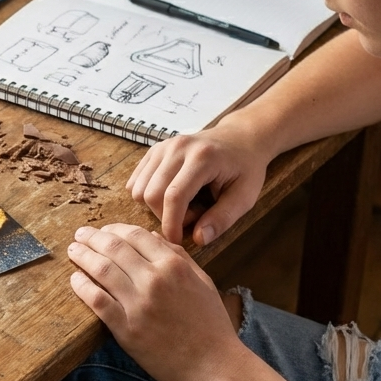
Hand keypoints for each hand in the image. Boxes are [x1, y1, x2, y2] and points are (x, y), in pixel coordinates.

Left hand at [68, 223, 245, 380]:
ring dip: (82, 257)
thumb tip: (152, 237)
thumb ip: (178, 256)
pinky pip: (96, 300)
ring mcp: (138, 304)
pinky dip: (82, 286)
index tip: (103, 230)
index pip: (135, 235)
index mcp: (174, 265)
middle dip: (92, 238)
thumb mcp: (202, 282)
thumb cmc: (210, 325)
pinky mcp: (125, 328)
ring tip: (73, 252)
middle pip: (113, 247)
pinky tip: (75, 279)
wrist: (213, 366)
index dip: (113, 229)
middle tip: (80, 234)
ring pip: (101, 269)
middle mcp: (154, 279)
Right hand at [127, 121, 269, 245]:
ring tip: (183, 204)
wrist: (239, 139)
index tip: (177, 241)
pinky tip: (170, 195)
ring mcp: (162, 147)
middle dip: (165, 216)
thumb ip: (222, 219)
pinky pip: (135, 182)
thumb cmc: (245, 169)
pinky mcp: (153, 151)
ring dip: (156, 207)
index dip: (171, 224)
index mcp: (202, 157)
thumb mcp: (244, 197)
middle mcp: (177, 148)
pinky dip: (147, 196)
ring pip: (138, 190)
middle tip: (192, 216)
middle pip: (151, 194)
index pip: (174, 196)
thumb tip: (198, 239)